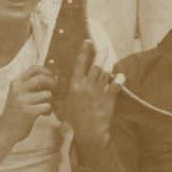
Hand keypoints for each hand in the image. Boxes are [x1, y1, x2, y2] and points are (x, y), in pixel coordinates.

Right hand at [0, 66, 55, 146]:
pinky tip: (44, 114)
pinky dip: (49, 110)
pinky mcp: (27, 112)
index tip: (52, 79)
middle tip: (54, 92)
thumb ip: (33, 85)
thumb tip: (56, 76)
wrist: (4, 131)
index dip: (48, 71)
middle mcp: (17, 90)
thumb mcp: (20, 94)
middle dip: (53, 84)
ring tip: (46, 106)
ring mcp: (21, 101)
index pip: (35, 68)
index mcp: (16, 83)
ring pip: (48, 94)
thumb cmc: (17, 111)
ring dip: (52, 101)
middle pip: (43, 78)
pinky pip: (47, 106)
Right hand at [55, 40, 122, 155]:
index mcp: (75, 86)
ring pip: (106, 73)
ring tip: (110, 56)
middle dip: (101, 54)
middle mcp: (86, 86)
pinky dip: (119, 80)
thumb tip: (50, 85)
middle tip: (103, 48)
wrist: (88, 130)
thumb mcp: (61, 104)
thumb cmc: (74, 116)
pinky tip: (121, 76)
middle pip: (95, 66)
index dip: (84, 51)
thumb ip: (57, 94)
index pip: (79, 64)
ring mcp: (98, 92)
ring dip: (109, 63)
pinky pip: (116, 86)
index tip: (88, 41)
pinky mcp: (108, 98)